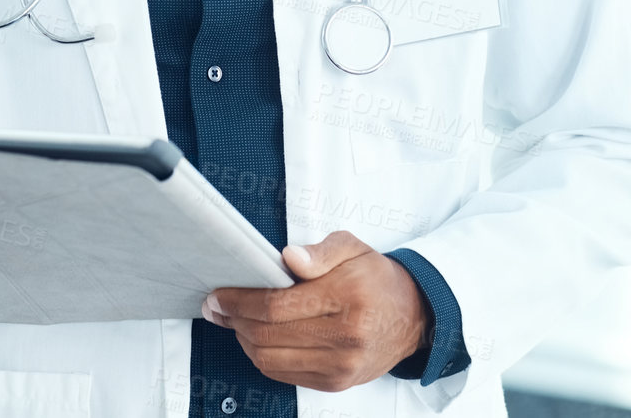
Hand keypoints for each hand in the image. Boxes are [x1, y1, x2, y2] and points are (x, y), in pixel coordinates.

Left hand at [204, 230, 433, 391]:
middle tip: (217, 306)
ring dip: (244, 340)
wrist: (412, 317)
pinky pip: (283, 374)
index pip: (277, 305)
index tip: (220, 294)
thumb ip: (320, 251)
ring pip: (270, 359)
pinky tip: (257, 338)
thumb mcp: (353, 248)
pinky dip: (262, 357)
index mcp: (348, 296)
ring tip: (234, 321)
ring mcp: (340, 365)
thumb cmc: (377, 279)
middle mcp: (345, 337)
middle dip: (234, 320)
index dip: (240, 301)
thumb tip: (288, 257)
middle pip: (268, 334)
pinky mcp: (335, 383)